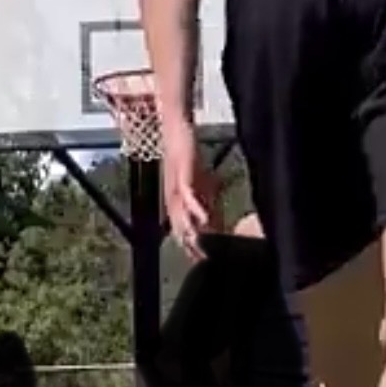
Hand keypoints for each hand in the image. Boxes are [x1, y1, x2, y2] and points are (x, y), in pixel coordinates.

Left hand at [161, 118, 210, 261]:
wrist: (176, 126)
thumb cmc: (186, 152)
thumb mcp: (198, 179)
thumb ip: (204, 197)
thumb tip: (212, 215)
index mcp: (175, 197)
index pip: (180, 225)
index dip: (187, 243)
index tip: (197, 259)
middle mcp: (173, 194)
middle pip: (178, 224)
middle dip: (187, 243)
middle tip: (199, 260)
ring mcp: (176, 185)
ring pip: (180, 213)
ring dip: (189, 231)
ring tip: (199, 246)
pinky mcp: (182, 173)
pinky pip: (188, 194)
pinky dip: (195, 208)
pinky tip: (204, 219)